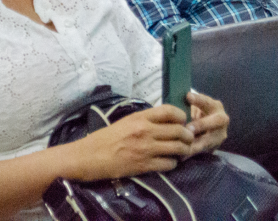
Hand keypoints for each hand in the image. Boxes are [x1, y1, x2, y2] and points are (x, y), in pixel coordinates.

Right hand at [66, 105, 192, 180]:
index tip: (183, 121)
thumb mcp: (126, 121)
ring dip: (184, 150)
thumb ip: (145, 119)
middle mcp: (146, 131)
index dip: (181, 116)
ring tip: (182, 151)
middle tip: (188, 138)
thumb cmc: (105, 138)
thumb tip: (165, 120)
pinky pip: (168, 164)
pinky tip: (169, 162)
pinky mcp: (144, 165)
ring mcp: (146, 149)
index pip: (170, 111)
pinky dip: (172, 164)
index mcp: (140, 117)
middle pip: (179, 130)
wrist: (89, 156)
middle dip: (188, 135)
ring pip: (178, 148)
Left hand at [185, 91, 228, 155]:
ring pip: (210, 140)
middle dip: (202, 125)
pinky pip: (203, 151)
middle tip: (188, 128)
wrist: (208, 129)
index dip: (198, 100)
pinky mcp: (214, 147)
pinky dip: (192, 153)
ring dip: (196, 144)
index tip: (188, 96)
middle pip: (216, 121)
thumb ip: (187, 107)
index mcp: (215, 106)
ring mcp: (220, 135)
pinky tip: (182, 156)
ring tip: (183, 146)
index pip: (207, 101)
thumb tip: (174, 108)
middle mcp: (221, 119)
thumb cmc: (196, 115)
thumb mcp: (195, 108)